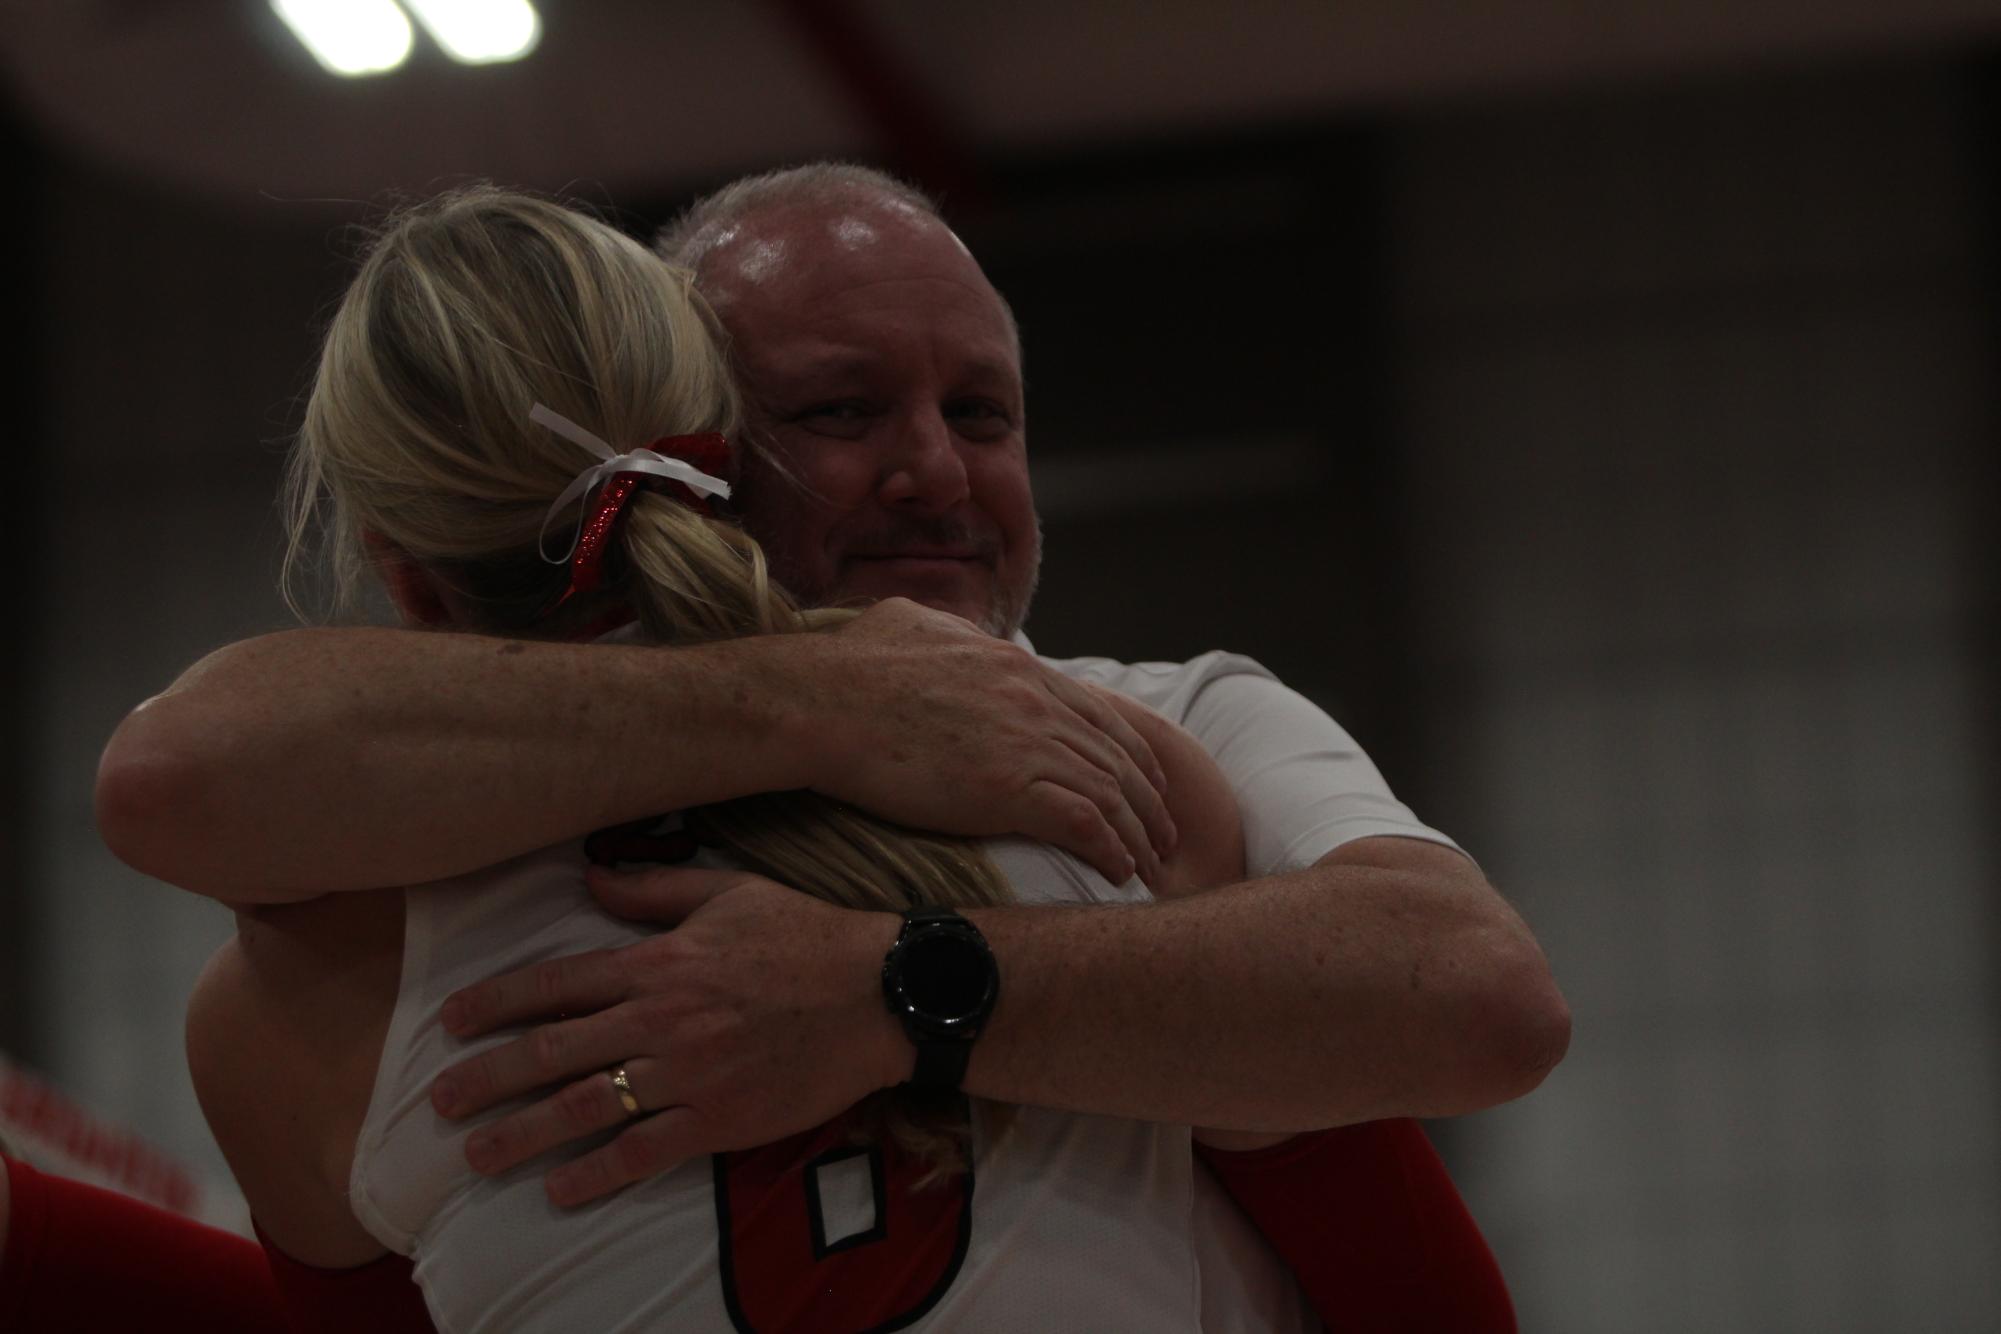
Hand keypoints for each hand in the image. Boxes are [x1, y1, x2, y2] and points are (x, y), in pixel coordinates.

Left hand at [430, 867, 904, 1206]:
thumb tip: (589, 878)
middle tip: (440, 1101)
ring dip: (523, 1133)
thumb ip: (655, 889)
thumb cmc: (808, 936)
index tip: (451, 1022)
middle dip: (488, 1077)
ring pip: (585, 1107)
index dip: (497, 1002)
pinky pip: (643, 1152)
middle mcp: (660, 1019)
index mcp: (658, 962)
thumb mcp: (731, 891)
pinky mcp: (719, 1118)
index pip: (557, 983)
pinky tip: (560, 1188)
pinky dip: (596, 1172)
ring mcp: (687, 1073)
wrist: (879, 993)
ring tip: (478, 1155)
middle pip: (553, 1051)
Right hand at [795, 599, 1175, 885]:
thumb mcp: (915, 623)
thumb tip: (957, 634)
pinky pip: (1084, 824)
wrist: (820, 699)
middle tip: (1162, 827)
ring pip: (1110, 791)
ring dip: (1138, 830)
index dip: (1128, 749)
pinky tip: (1120, 871)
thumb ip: (953, 634)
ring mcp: (1025, 742)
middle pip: (1114, 753)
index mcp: (1014, 666)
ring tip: (1151, 859)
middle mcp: (1033, 700)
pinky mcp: (1008, 789)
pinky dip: (1111, 849)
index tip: (1142, 776)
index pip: (1095, 711)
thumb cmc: (848, 664)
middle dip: (1147, 795)